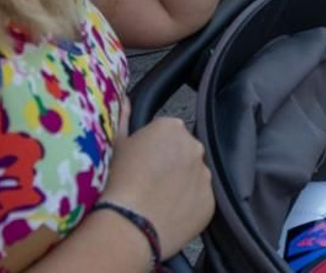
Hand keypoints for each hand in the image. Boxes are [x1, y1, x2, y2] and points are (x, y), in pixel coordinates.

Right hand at [98, 117, 213, 258]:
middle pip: (184, 153)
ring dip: (182, 185)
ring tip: (157, 202)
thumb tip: (125, 100)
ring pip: (194, 177)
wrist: (128, 224)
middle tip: (150, 182)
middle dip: (172, 165)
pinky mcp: (210, 202)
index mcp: (171, 128)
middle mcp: (194, 147)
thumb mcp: (115, 145)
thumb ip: (123, 117)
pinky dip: (188, 207)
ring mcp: (205, 175)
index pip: (167, 133)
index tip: (143, 163)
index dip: (154, 149)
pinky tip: (168, 214)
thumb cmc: (117, 182)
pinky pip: (200, 201)